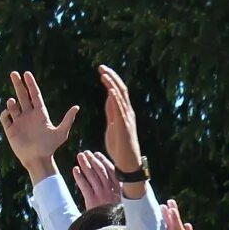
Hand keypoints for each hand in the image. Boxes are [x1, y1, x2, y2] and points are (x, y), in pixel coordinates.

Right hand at [0, 70, 78, 181]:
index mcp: (40, 114)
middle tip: (14, 73)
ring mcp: (19, 122)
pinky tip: (9, 114)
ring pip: (13, 106)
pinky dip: (5, 113)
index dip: (31, 84)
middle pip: (22, 96)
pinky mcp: (10, 129)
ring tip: (13, 102)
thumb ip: (68, 120)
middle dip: (18, 84)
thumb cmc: (50, 148)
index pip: (34, 95)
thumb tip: (77, 107)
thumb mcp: (61, 133)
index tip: (26, 73)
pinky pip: (5, 117)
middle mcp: (29, 115)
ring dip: (12, 102)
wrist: (38, 160)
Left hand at [71, 150, 121, 210]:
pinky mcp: (92, 201)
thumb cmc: (120, 219)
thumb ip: (120, 195)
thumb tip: (118, 186)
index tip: (97, 155)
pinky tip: (75, 170)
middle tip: (86, 153)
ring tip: (79, 156)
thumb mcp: (125, 206)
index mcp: (120, 190)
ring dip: (85, 164)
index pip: (111, 171)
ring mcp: (101, 195)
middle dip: (93, 160)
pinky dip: (79, 177)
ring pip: (92, 176)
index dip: (104, 161)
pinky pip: (84, 186)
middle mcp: (111, 191)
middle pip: (101, 171)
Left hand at [96, 65, 142, 182]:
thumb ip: (111, 112)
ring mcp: (127, 118)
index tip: (102, 71)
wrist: (127, 162)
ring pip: (120, 96)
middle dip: (111, 77)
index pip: (118, 91)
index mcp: (123, 112)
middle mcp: (127, 112)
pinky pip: (120, 109)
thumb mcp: (112, 126)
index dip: (110, 80)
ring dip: (111, 84)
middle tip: (101, 67)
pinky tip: (110, 89)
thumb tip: (108, 99)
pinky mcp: (124, 125)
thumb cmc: (119, 147)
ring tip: (104, 73)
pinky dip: (115, 98)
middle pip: (120, 89)